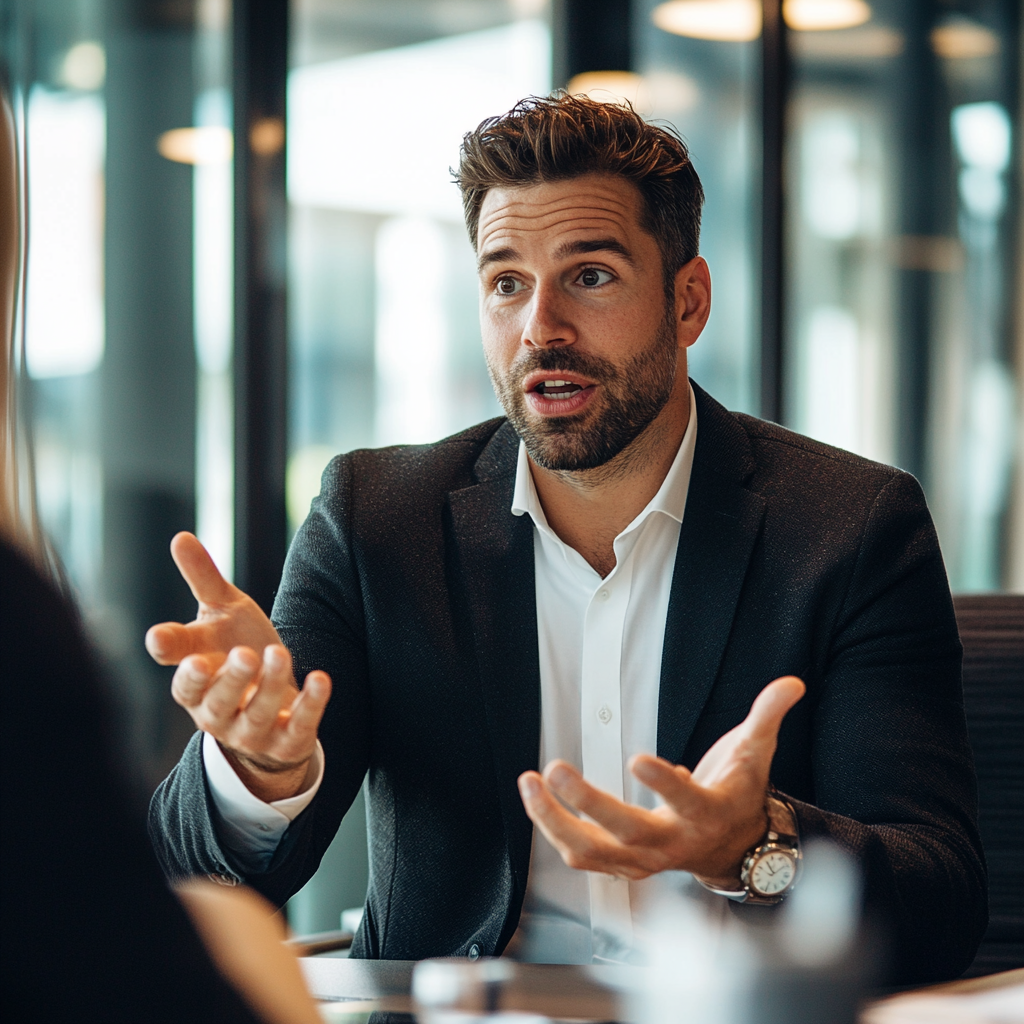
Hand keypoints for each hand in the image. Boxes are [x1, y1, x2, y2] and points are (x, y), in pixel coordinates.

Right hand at [145, 532, 330, 801]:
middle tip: (245, 654)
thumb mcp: (222, 614)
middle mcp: (216, 713)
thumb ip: (204, 581)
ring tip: (279, 653)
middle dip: (230, 679)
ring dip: (270, 686)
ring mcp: (250, 731)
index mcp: (195, 685)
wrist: (271, 706)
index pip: (179, 678)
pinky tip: (320, 677)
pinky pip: (297, 729)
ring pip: (254, 716)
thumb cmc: (237, 651)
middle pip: (215, 702)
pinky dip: (310, 705)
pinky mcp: (286, 741)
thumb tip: (180, 536)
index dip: (173, 661)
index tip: (162, 640)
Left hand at [517, 675, 804, 885]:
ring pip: (592, 853)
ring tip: (530, 783)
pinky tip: (534, 797)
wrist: (734, 847)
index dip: (664, 783)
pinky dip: (554, 829)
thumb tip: (790, 683)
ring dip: (555, 821)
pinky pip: (582, 855)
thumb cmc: (737, 791)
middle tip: (555, 768)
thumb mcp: (755, 752)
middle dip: (588, 803)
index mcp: (707, 814)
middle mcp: (673, 843)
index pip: (687, 801)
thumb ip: (767, 716)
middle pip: (626, 832)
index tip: (637, 758)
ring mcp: (643, 860)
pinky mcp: (621, 864)